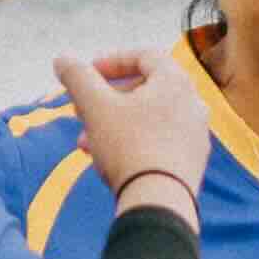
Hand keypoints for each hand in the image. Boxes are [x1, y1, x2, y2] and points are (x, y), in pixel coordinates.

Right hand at [53, 48, 210, 207]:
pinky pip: (160, 141)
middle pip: (146, 89)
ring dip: (115, 124)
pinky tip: (108, 161)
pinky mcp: (192, 162)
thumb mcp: (95, 107)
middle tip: (82, 110)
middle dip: (108, 98)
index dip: (112, 60)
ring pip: (150, 118)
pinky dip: (134, 142)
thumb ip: (77, 77)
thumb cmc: (129, 147)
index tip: (88, 73)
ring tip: (86, 143)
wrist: (160, 203)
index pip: (145, 56)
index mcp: (176, 82)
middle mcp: (193, 104)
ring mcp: (196, 135)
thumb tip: (62, 60)